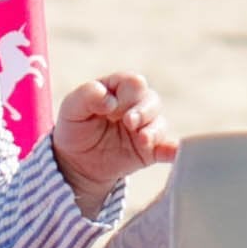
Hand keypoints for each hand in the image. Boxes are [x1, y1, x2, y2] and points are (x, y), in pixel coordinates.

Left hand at [52, 69, 177, 200]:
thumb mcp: (71, 109)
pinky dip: (173, 150)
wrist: (76, 164)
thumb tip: (108, 98)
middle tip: (129, 122)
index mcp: (119, 90)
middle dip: (143, 110)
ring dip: (154, 130)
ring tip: (142, 140)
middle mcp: (136, 106)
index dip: (126, 93)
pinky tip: (175, 153)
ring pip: (160, 123)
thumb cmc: (75, 129)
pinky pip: (167, 149)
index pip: (132, 82)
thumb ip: (86, 95)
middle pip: (151, 100)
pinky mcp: (150, 152)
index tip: (110, 108)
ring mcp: (144, 129)